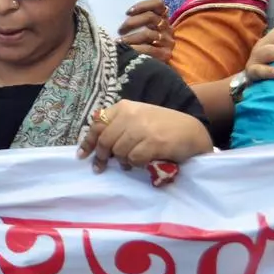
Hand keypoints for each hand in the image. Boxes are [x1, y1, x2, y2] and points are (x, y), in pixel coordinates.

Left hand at [78, 101, 211, 174]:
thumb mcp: (137, 118)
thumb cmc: (162, 126)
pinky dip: (135, 164)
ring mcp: (142, 128)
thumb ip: (118, 125)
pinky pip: (133, 159)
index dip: (88, 142)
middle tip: (102, 166)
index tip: (82, 155)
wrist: (191, 132)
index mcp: (124, 107)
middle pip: (105, 140)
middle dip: (101, 156)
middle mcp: (131, 115)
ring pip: (118, 151)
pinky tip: (142, 163)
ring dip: (121, 161)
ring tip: (129, 163)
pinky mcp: (154, 142)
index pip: (97, 124)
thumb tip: (95, 143)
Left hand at [118, 0, 172, 62]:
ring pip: (149, 33)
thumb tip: (112, 14)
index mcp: (162, 17)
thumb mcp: (138, 30)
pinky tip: (126, 50)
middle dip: (132, 22)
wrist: (150, 69)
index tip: (128, 12)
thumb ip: (134, 22)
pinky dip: (136, 49)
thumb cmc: (138, 44)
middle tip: (120, 29)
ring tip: (119, 42)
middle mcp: (167, 27)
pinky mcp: (165, 54)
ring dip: (131, 37)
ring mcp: (168, 41)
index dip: (143, 5)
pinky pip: (149, 49)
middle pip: (151, 17)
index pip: (158, 4)